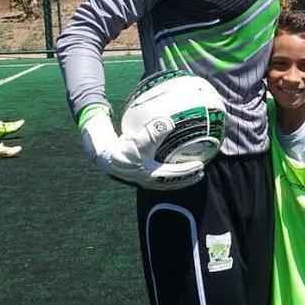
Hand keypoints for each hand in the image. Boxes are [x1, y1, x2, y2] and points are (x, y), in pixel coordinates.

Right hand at [80, 111, 203, 190]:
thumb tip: (169, 123)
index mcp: (151, 174)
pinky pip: (161, 175)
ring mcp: (145, 178)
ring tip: (192, 170)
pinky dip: (170, 172)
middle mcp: (149, 179)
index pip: (174, 175)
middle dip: (188, 178)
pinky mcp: (141, 174)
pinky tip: (172, 164)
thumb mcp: (137, 140)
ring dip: (180, 177)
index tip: (201, 165)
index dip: (188, 171)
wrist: (104, 156)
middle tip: (201, 171)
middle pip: (173, 182)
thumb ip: (153, 132)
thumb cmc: (121, 149)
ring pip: (167, 181)